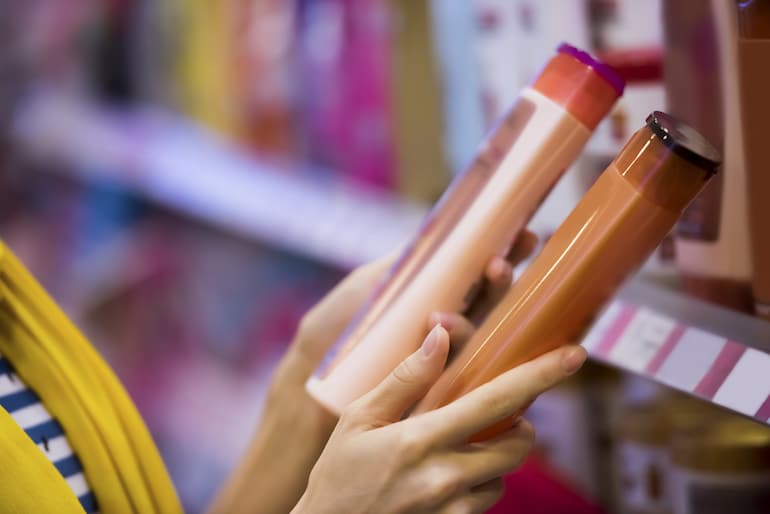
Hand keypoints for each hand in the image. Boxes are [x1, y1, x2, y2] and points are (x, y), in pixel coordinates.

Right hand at [293, 325, 586, 513]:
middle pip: (519, 442)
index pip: (497, 400)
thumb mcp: (358, 419)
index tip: (574, 354)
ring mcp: (452, 509)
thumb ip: (404, 378)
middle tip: (500, 412)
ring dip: (496, 455)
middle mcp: (445, 476)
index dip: (540, 374)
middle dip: (522, 422)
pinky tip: (447, 476)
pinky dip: (479, 483)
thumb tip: (440, 336)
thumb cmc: (337, 474)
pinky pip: (486, 500)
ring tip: (459, 447)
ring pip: (505, 474)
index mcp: (421, 439)